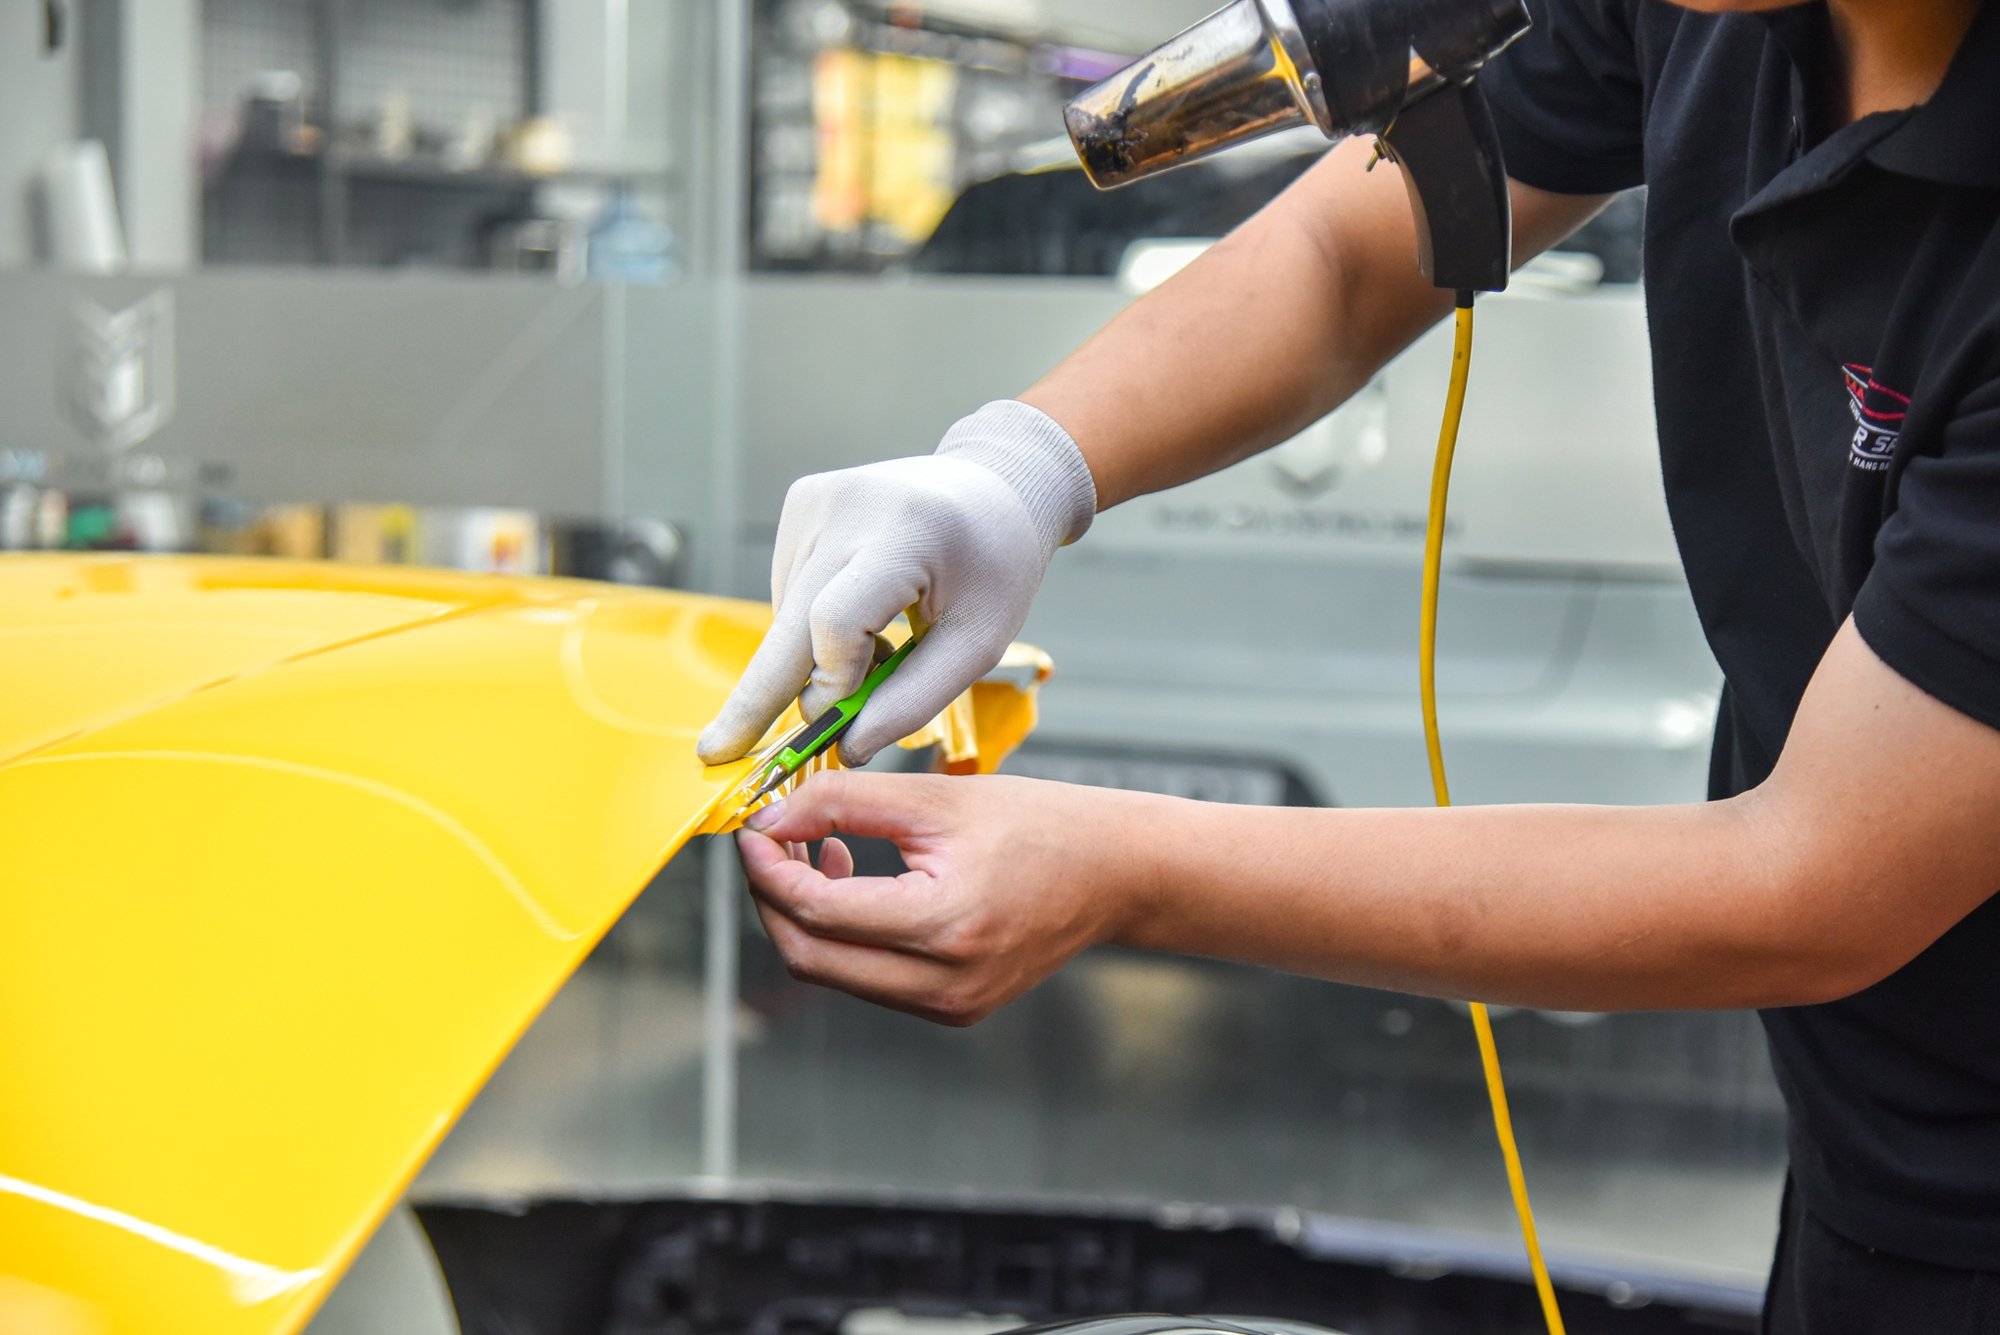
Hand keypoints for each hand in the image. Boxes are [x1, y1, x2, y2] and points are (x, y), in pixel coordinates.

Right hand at [697, 402, 1095, 766]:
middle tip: (718, 753)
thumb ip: (912, 699)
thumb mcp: (977, 642)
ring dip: (816, 655)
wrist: (995, 486)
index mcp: (908, 531)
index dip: (832, 680)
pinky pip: (789, 590)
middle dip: (757, 696)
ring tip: (882, 645)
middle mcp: (850, 505)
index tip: (838, 722)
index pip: (835, 621)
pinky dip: (813, 622)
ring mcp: (818, 500)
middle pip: (789, 619)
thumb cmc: (994, 568)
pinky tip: (862, 612)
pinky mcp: (801, 502)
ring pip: (788, 614)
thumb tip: (845, 748)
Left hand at [735, 770, 1145, 1024]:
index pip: (818, 911)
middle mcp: (946, 982)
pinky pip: (870, 979)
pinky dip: (845, 935)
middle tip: (768, 844)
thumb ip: (845, 802)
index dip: (768, 869)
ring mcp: (950, 1005)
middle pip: (811, 957)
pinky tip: (855, 883)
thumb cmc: (1039, 825)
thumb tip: (770, 816)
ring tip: (820, 851)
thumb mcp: (935, 798)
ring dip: (806, 917)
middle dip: (772, 899)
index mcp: (945, 924)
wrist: (1115, 873)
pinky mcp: (953, 1008)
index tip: (753, 829)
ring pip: (835, 973)